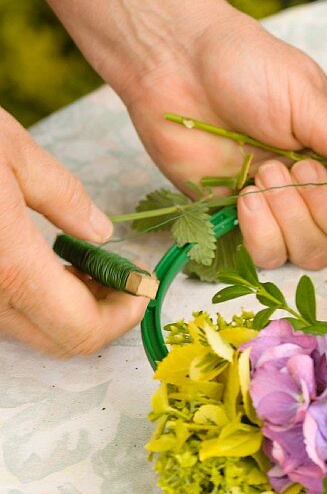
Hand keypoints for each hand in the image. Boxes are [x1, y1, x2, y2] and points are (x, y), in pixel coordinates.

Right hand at [0, 110, 146, 355]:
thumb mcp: (13, 151)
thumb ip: (64, 200)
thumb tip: (100, 235)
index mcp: (7, 265)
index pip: (83, 329)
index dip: (125, 315)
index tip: (146, 284)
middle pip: (60, 341)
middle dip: (104, 316)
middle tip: (126, 277)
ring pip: (30, 331)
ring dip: (71, 310)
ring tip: (91, 265)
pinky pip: (4, 310)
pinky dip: (37, 298)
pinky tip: (50, 262)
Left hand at [126, 3, 326, 269]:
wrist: (177, 65)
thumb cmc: (245, 66)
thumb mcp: (307, 97)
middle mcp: (320, 188)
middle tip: (302, 165)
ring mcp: (281, 208)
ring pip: (314, 253)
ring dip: (294, 217)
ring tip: (265, 172)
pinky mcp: (241, 221)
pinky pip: (269, 255)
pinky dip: (261, 230)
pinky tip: (245, 195)